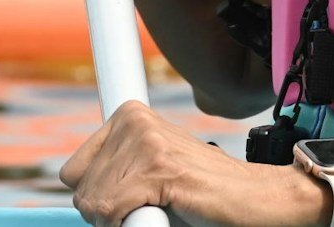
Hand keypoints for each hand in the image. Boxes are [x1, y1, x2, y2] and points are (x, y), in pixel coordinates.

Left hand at [61, 103, 324, 226]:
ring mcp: (146, 142)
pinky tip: (165, 214)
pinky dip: (132, 225)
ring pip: (94, 204)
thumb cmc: (207, 196)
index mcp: (129, 117)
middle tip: (151, 211)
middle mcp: (134, 121)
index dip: (98, 200)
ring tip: (163, 211)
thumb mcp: (152, 174)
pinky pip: (112, 211)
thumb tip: (75, 187)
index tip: (131, 201)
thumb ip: (118, 173)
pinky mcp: (160, 167)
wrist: (260, 201)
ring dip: (121, 222)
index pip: (73, 172)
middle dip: (107, 214)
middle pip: (80, 190)